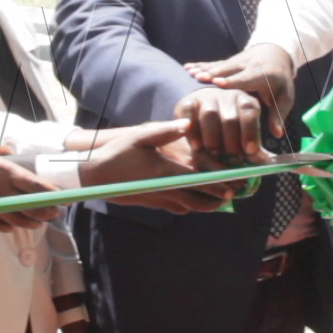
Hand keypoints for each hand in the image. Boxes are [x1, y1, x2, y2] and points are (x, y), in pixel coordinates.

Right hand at [0, 143, 60, 231]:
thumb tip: (11, 149)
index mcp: (4, 171)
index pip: (35, 185)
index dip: (51, 193)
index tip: (62, 197)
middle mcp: (1, 191)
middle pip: (31, 205)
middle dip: (46, 210)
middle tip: (56, 213)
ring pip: (18, 218)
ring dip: (31, 222)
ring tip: (40, 223)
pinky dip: (9, 227)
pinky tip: (14, 227)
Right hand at [79, 120, 235, 212]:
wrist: (95, 178)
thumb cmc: (117, 154)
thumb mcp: (139, 136)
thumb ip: (165, 131)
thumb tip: (188, 123)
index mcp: (166, 171)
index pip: (199, 181)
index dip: (219, 184)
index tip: (234, 184)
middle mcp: (166, 189)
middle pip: (200, 199)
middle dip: (220, 197)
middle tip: (236, 192)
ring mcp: (160, 199)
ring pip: (191, 207)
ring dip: (208, 204)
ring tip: (222, 199)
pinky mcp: (154, 204)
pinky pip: (179, 208)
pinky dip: (192, 205)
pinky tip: (197, 199)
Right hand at [171, 87, 272, 161]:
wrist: (201, 109)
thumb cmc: (228, 126)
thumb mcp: (245, 132)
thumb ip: (254, 147)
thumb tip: (265, 161)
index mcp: (245, 100)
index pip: (250, 111)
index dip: (251, 132)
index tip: (250, 151)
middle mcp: (227, 95)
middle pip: (230, 118)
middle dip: (232, 142)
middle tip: (233, 158)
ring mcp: (206, 97)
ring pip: (210, 116)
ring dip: (213, 139)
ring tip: (216, 152)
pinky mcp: (188, 102)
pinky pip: (189, 116)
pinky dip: (193, 133)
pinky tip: (197, 146)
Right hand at [183, 44, 297, 139]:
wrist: (276, 53)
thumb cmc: (280, 81)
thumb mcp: (285, 97)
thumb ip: (278, 114)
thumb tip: (277, 134)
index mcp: (263, 74)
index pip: (246, 78)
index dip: (232, 81)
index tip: (219, 84)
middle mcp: (248, 66)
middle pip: (229, 69)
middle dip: (214, 74)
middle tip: (199, 78)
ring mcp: (236, 62)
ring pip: (219, 65)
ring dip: (205, 70)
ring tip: (192, 75)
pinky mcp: (228, 62)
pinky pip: (213, 63)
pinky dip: (201, 66)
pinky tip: (188, 68)